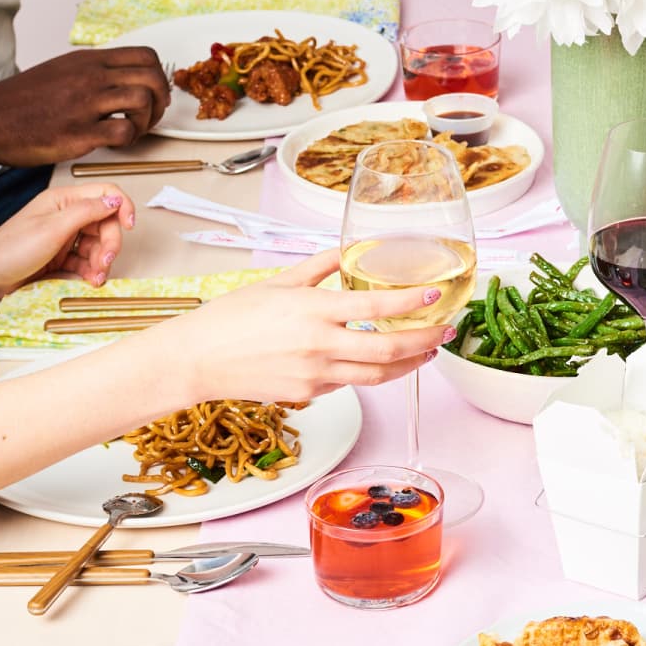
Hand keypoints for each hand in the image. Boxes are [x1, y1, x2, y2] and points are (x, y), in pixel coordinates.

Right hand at [0, 48, 170, 164]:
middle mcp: (90, 77)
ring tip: (133, 132)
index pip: (145, 55)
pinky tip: (115, 144)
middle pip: (152, 77)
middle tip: (151, 117)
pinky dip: (129, 140)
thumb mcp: (59, 70)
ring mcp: (85, 103)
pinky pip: (123, 132)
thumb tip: (116, 79)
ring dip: (147, 121)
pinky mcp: (78, 133)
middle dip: (161, 100)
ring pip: (142, 101)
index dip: (159, 77)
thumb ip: (89, 71)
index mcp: (87, 60)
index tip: (154, 94)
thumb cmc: (18, 100)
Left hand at [0, 184, 136, 315]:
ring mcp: (63, 239)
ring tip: (94, 278)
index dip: (122, 207)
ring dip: (101, 262)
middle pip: (105, 224)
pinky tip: (87, 281)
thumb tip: (116, 199)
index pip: (105, 193)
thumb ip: (87, 211)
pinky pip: (86, 263)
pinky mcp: (60, 260)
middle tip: (104, 262)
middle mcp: (66, 216)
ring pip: (98, 246)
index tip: (129, 226)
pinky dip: (91, 273)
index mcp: (64, 200)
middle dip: (110, 243)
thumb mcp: (52, 228)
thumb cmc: (10, 250)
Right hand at [151, 250, 453, 404]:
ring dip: (409, 365)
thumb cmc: (231, 318)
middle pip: (389, 350)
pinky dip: (371, 372)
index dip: (414, 303)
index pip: (377, 308)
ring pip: (377, 376)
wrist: (199, 359)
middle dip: (426, 342)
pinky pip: (349, 383)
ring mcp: (315, 374)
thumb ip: (319, 267)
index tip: (435, 295)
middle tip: (446, 332)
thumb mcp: (279, 282)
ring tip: (426, 352)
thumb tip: (347, 251)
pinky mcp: (309, 394)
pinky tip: (380, 361)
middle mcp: (320, 345)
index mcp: (313, 310)